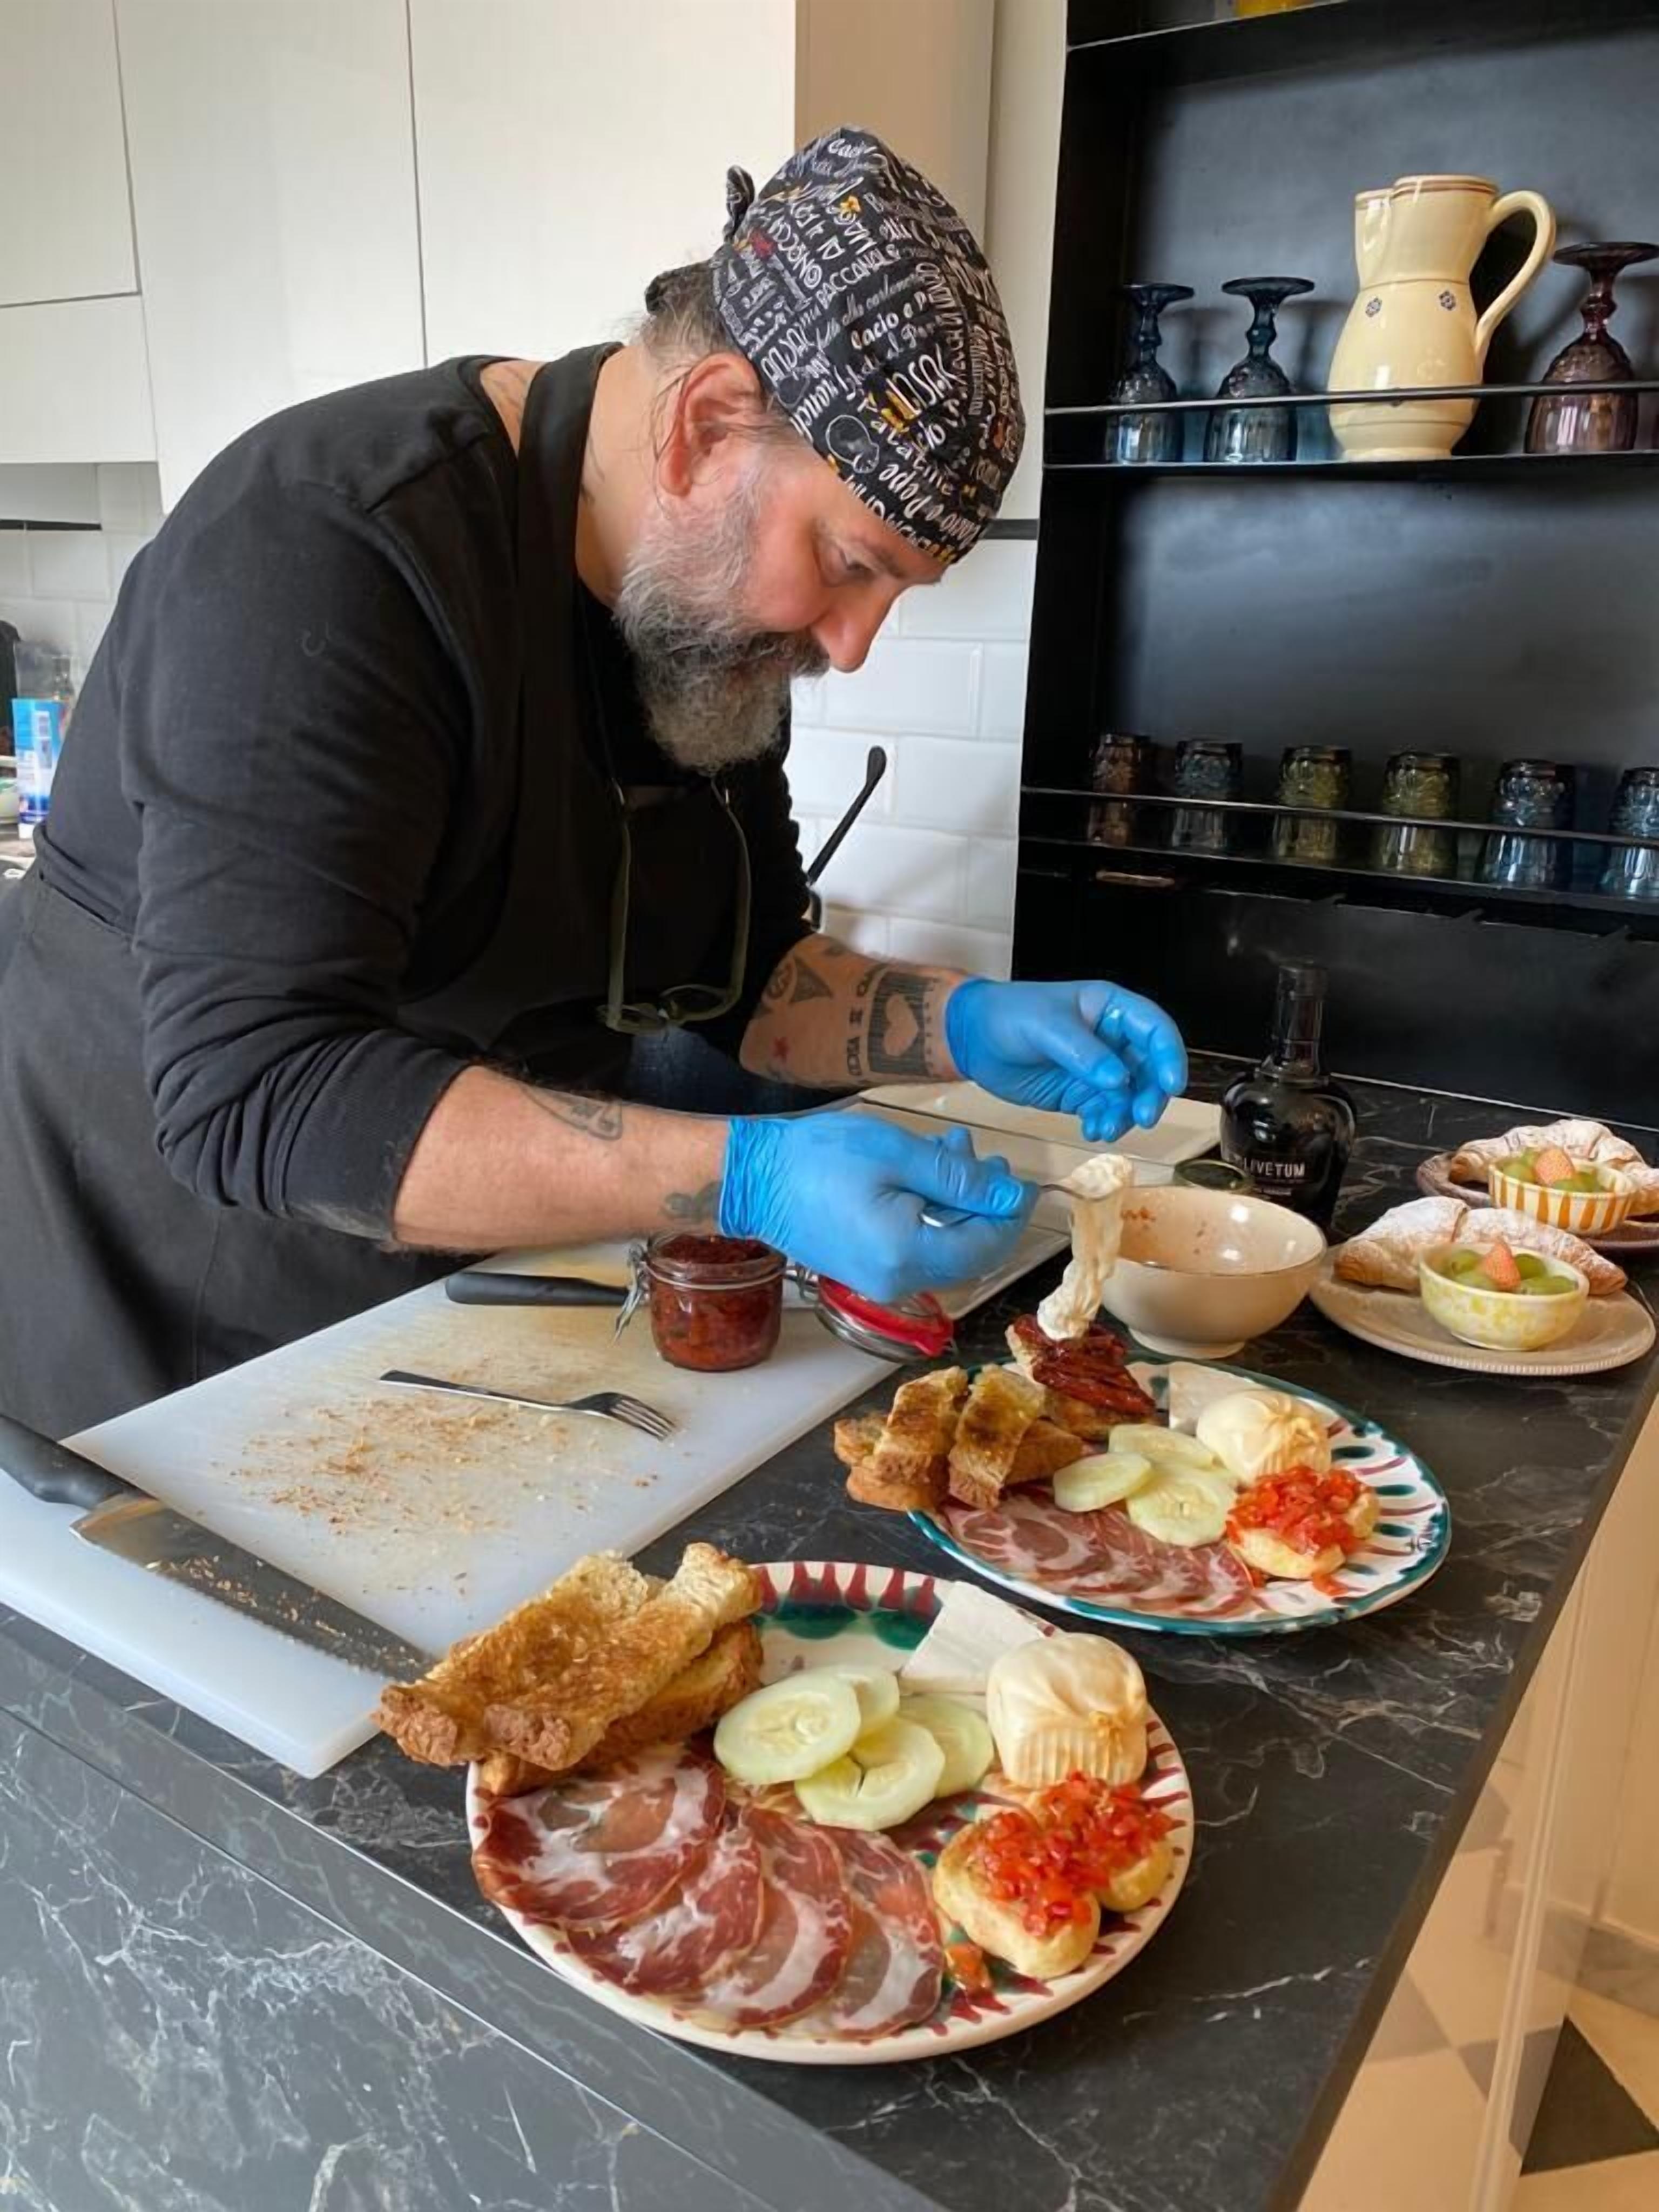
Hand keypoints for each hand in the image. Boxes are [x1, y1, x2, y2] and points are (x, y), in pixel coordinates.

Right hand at [719, 1114, 1034, 1305]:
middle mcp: (897, 1281)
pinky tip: (925, 1175)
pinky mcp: (867, 1270)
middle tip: (983, 1156)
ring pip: (945, 1247)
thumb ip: (961, 1180)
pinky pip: (918, 1248)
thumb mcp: (898, 1155)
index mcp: (907, 1255)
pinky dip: (932, 1214)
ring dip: (958, 1203)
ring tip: (951, 1152)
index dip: (1010, 1212)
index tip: (1017, 1176)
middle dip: (984, 1203)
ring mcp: (880, 1280)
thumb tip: (1011, 1196)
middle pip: (969, 1252)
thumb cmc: (819, 1158)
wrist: (754, 1178)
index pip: (987, 1245)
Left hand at [944, 980, 1187, 1144]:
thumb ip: (1082, 1052)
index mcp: (1110, 1008)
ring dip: (1126, 1115)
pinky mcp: (1081, 1093)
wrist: (971, 1039)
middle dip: (1151, 1094)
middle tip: (1143, 1117)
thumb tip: (1118, 1079)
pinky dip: (1105, 1123)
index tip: (1171, 1085)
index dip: (1170, 1055)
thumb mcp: (1044, 1026)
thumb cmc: (1007, 1015)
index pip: (1155, 1029)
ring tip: (1105, 1128)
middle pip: (1150, 1068)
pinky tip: (1091, 1131)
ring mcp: (1099, 1068)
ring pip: (1130, 1095)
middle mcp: (1112, 1039)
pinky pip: (1106, 1111)